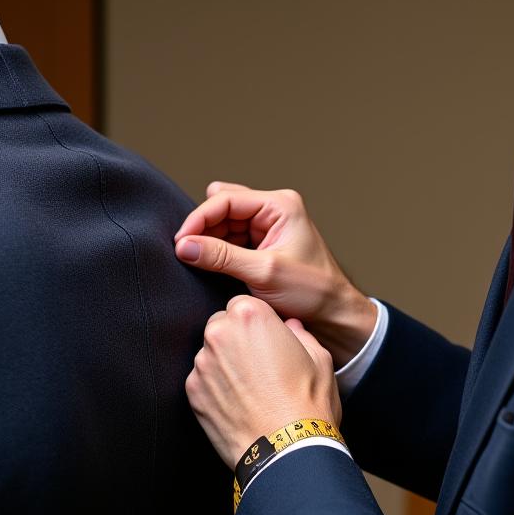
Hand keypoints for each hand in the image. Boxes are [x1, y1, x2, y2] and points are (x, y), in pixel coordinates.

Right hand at [175, 182, 376, 367]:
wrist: (334, 314)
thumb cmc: (312, 291)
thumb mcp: (264, 273)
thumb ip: (222, 257)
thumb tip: (184, 246)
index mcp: (280, 205)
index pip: (226, 200)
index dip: (198, 219)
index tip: (179, 241)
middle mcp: (272, 210)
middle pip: (222, 208)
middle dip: (202, 228)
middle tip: (184, 252)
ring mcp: (266, 227)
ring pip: (223, 225)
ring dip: (208, 241)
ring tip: (193, 261)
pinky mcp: (261, 245)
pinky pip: (230, 241)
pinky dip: (216, 251)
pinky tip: (206, 265)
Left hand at [186, 295, 341, 467]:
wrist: (287, 451)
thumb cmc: (308, 403)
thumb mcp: (319, 359)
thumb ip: (301, 335)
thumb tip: (292, 328)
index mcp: (250, 315)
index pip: (242, 304)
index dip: (256, 323)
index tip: (267, 340)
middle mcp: (219, 333)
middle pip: (221, 325)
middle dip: (236, 339)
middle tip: (259, 365)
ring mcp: (202, 363)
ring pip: (210, 354)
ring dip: (224, 364)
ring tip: (250, 388)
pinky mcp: (192, 392)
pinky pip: (202, 381)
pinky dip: (215, 388)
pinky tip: (238, 404)